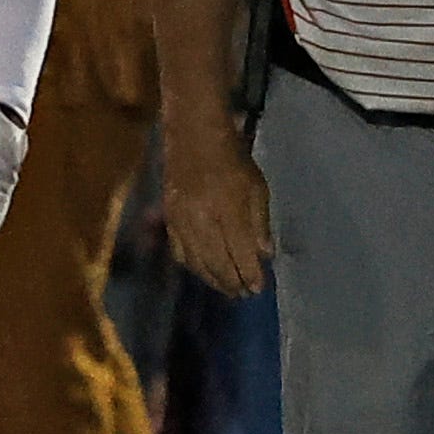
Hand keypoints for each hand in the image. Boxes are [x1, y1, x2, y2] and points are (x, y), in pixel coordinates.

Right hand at [164, 120, 272, 297]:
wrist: (193, 138)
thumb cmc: (232, 160)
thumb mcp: (257, 187)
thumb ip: (260, 223)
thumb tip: (265, 255)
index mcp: (227, 210)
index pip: (240, 252)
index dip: (250, 273)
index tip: (259, 288)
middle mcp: (202, 220)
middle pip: (217, 262)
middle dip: (232, 281)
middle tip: (244, 295)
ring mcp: (182, 221)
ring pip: (196, 261)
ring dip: (212, 279)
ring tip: (226, 289)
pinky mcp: (169, 219)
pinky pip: (179, 250)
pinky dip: (192, 266)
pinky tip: (202, 271)